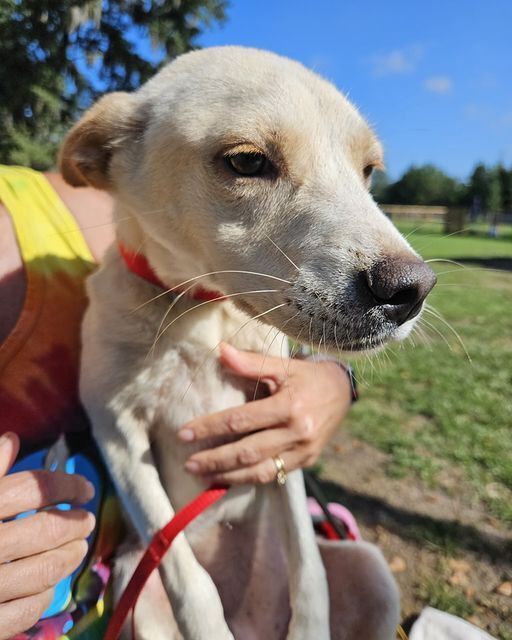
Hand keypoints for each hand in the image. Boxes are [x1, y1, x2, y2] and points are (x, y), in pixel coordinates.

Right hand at [0, 433, 95, 639]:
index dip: (65, 486)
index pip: (32, 488)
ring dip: (67, 558)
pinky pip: (22, 611)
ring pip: (42, 571)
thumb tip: (10, 441)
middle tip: (87, 521)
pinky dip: (41, 598)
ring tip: (78, 550)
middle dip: (74, 524)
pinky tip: (47, 589)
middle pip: (44, 530)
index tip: (84, 490)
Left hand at [178, 343, 351, 484]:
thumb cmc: (308, 376)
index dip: (210, 427)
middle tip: (188, 463)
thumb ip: (250, 362)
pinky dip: (249, 479)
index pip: (240, 420)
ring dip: (229, 476)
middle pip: (248, 451)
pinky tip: (229, 479)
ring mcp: (304, 451)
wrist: (344, 391)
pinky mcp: (307, 461)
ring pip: (260, 471)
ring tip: (203, 476)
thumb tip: (220, 350)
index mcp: (289, 405)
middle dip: (215, 459)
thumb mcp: (282, 365)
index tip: (185, 433)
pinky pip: (275, 475)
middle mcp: (297, 432)